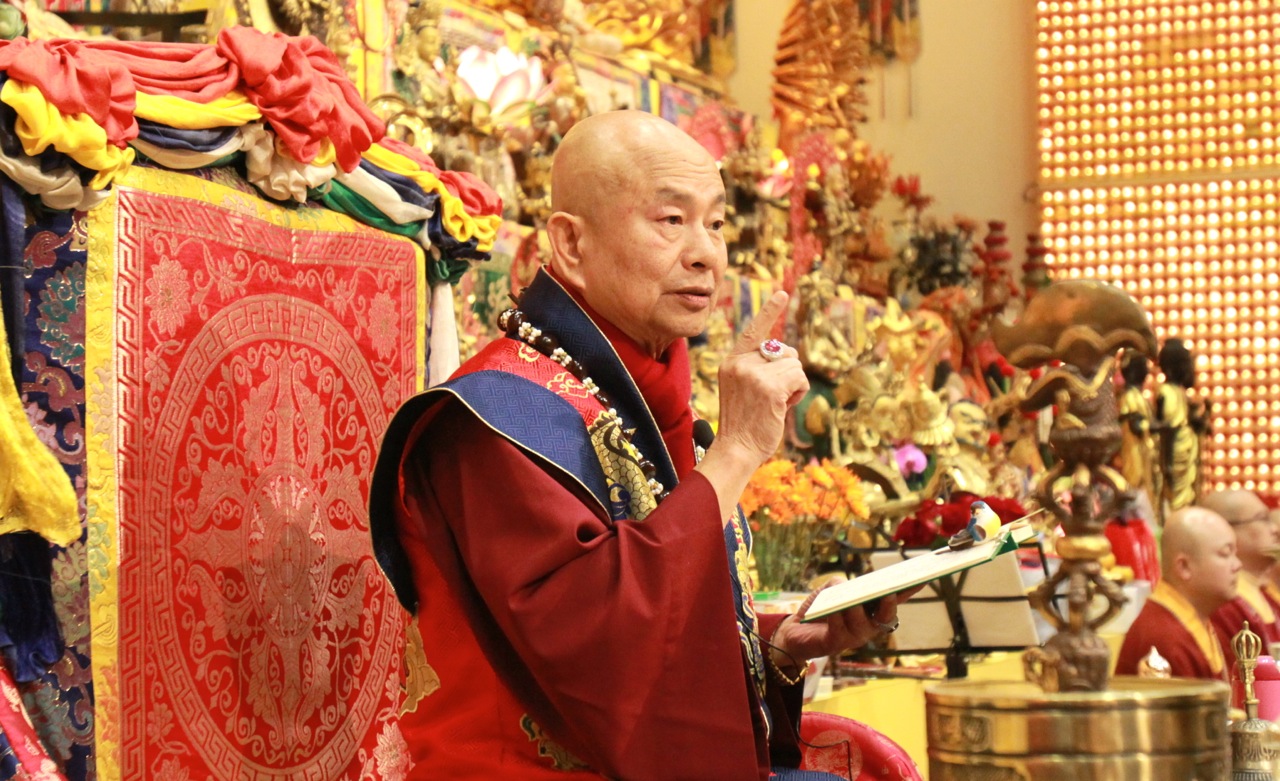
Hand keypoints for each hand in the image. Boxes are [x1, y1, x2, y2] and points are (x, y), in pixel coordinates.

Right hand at [713, 291, 809, 466]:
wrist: (735, 449)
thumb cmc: (744, 424)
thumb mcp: (743, 388)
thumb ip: (758, 368)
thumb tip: (789, 354)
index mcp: (731, 362)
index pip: (753, 331)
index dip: (770, 312)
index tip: (783, 294)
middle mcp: (740, 363)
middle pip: (784, 351)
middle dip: (788, 371)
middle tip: (775, 396)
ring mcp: (754, 374)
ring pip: (795, 365)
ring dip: (794, 386)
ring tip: (777, 404)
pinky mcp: (770, 388)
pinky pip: (799, 379)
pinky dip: (798, 393)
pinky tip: (783, 407)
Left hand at [770, 584, 923, 667]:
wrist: (794, 632)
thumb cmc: (818, 608)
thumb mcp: (830, 590)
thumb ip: (841, 584)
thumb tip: (848, 586)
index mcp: (871, 612)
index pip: (894, 600)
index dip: (909, 591)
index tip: (922, 578)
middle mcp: (868, 626)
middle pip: (886, 617)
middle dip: (889, 605)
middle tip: (889, 592)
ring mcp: (854, 637)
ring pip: (862, 623)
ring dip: (858, 609)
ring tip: (854, 598)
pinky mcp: (835, 644)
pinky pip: (840, 629)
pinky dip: (837, 616)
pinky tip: (832, 609)